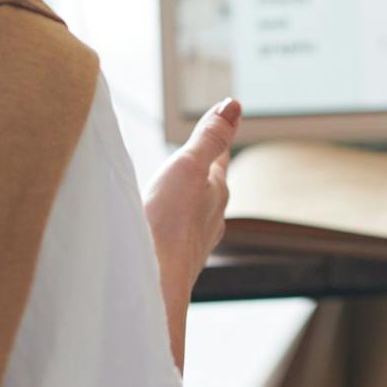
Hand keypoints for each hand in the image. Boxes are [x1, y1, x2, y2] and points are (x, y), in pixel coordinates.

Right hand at [143, 97, 239, 293]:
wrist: (153, 282)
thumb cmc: (169, 223)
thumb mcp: (188, 166)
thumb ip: (210, 138)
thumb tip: (233, 105)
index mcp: (217, 191)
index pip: (220, 157)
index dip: (220, 137)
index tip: (228, 118)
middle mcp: (212, 218)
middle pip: (212, 187)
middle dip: (206, 171)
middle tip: (206, 155)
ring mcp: (196, 243)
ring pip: (198, 214)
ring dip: (191, 200)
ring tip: (185, 193)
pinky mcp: (177, 263)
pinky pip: (180, 236)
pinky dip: (175, 224)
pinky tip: (166, 233)